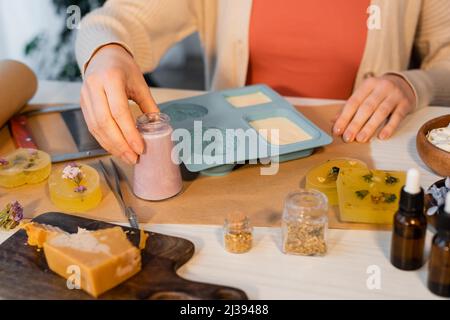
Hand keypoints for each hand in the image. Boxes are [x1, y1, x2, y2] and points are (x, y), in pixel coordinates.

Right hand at [81, 44, 158, 163]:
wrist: (103, 55)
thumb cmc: (124, 68)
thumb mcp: (140, 83)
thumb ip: (149, 105)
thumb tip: (159, 127)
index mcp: (111, 78)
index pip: (119, 111)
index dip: (129, 133)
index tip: (140, 148)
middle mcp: (94, 86)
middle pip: (105, 122)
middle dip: (120, 144)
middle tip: (133, 157)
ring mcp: (85, 95)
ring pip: (95, 127)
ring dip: (111, 146)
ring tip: (126, 156)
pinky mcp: (82, 103)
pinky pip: (91, 126)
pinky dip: (104, 140)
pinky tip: (115, 148)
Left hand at [332, 74, 415, 142]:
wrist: (405, 84)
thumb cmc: (379, 93)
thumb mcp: (364, 95)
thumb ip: (350, 108)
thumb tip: (334, 122)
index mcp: (368, 84)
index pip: (353, 102)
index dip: (344, 117)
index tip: (337, 130)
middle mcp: (382, 87)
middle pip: (366, 108)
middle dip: (355, 124)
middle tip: (348, 138)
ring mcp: (395, 95)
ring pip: (381, 112)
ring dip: (370, 127)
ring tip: (361, 139)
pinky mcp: (406, 103)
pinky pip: (397, 117)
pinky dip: (389, 127)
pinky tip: (382, 136)